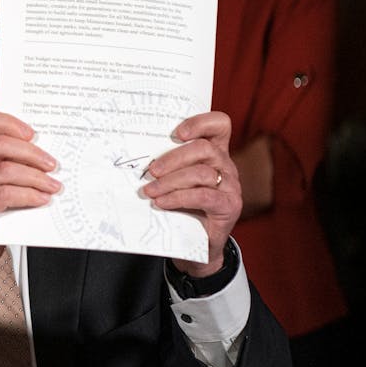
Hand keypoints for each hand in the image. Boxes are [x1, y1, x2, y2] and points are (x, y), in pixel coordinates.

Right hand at [0, 111, 59, 309]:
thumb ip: (10, 162)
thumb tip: (45, 152)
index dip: (9, 122)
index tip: (32, 133)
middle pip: (0, 144)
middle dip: (32, 153)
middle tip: (52, 164)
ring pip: (5, 169)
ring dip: (36, 177)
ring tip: (53, 185)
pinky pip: (5, 195)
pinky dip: (29, 196)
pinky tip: (41, 200)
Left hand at [143, 111, 240, 276]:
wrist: (196, 244)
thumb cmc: (181, 206)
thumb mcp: (173, 180)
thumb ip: (165, 165)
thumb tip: (134, 158)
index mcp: (214, 152)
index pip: (219, 125)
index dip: (201, 122)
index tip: (177, 133)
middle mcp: (226, 165)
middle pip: (204, 148)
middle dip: (173, 157)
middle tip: (151, 171)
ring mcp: (231, 185)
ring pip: (201, 173)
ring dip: (170, 181)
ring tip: (149, 191)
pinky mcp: (229, 206)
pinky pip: (204, 196)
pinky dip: (178, 198)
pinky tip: (161, 203)